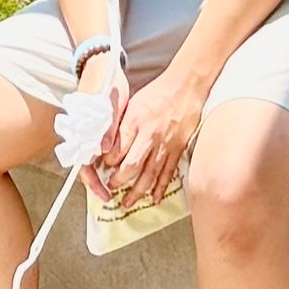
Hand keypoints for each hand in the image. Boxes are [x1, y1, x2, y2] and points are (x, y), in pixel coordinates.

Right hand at [68, 49, 128, 194]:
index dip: (95, 184)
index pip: (84, 166)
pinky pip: (97, 149)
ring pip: (91, 160)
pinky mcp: (95, 127)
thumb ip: (107, 129)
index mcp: (84, 131)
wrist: (100, 65)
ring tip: (116, 186)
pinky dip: (106, 161)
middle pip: (86, 167)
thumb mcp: (110, 106)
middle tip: (113, 197)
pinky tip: (117, 166)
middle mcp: (82, 134)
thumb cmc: (106, 84)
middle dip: (99, 185)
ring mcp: (87, 132)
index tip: (106, 195)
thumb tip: (104, 152)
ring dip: (102, 175)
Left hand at [102, 61, 207, 210]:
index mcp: (135, 121)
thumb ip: (121, 125)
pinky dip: (160, 187)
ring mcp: (165, 144)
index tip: (102, 168)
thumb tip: (109, 144)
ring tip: (128, 202)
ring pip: (149, 175)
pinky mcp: (177, 149)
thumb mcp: (133, 104)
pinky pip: (167, 173)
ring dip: (137, 191)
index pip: (116, 149)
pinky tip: (154, 197)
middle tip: (111, 188)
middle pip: (131, 166)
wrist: (187, 86)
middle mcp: (149, 135)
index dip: (108, 163)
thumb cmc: (159, 92)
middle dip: (119, 182)